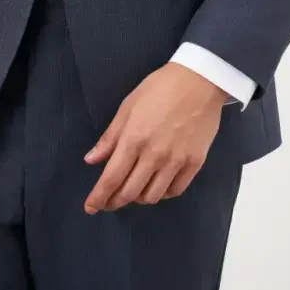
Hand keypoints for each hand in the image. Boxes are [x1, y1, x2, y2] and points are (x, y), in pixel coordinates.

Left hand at [82, 63, 227, 212]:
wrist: (198, 81)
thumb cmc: (159, 88)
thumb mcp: (128, 106)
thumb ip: (110, 137)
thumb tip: (91, 160)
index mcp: (133, 139)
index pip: (111, 178)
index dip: (98, 197)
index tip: (90, 208)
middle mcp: (154, 155)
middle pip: (130, 192)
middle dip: (114, 201)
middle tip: (108, 201)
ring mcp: (176, 161)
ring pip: (152, 196)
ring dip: (137, 198)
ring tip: (132, 190)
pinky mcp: (194, 164)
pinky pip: (174, 191)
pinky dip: (161, 193)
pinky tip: (155, 185)